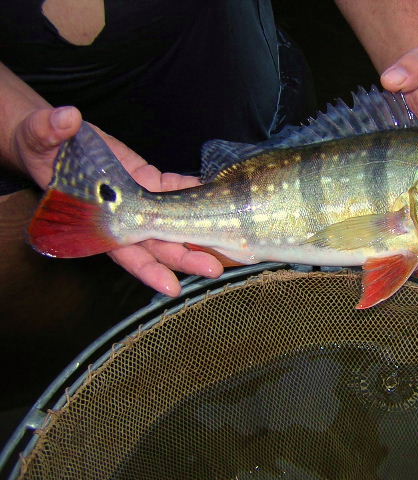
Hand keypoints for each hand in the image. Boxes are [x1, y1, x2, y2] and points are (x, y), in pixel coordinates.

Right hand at [13, 106, 223, 295]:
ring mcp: (140, 200)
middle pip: (158, 244)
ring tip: (225, 240)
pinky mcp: (149, 180)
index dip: (148, 271)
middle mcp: (124, 218)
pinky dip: (192, 191)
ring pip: (172, 221)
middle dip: (185, 257)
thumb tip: (65, 119)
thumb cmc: (42, 148)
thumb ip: (47, 132)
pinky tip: (211, 193)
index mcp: (97, 222)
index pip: (126, 253)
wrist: (56, 140)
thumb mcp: (38, 138)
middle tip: (212, 268)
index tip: (172, 287)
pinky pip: (174, 188)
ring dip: (197, 230)